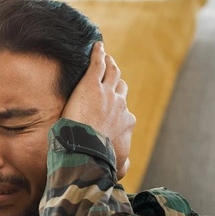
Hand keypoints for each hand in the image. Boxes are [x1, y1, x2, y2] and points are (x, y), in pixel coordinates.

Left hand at [60, 42, 134, 177]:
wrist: (88, 153)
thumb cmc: (100, 162)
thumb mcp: (116, 167)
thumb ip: (122, 166)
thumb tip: (125, 169)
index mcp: (127, 122)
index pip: (125, 111)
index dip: (119, 108)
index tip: (113, 108)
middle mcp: (120, 105)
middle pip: (121, 88)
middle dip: (117, 81)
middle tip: (111, 75)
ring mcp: (107, 93)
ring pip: (112, 72)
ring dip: (110, 63)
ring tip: (107, 57)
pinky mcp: (91, 85)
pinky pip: (97, 64)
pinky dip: (98, 53)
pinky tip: (97, 46)